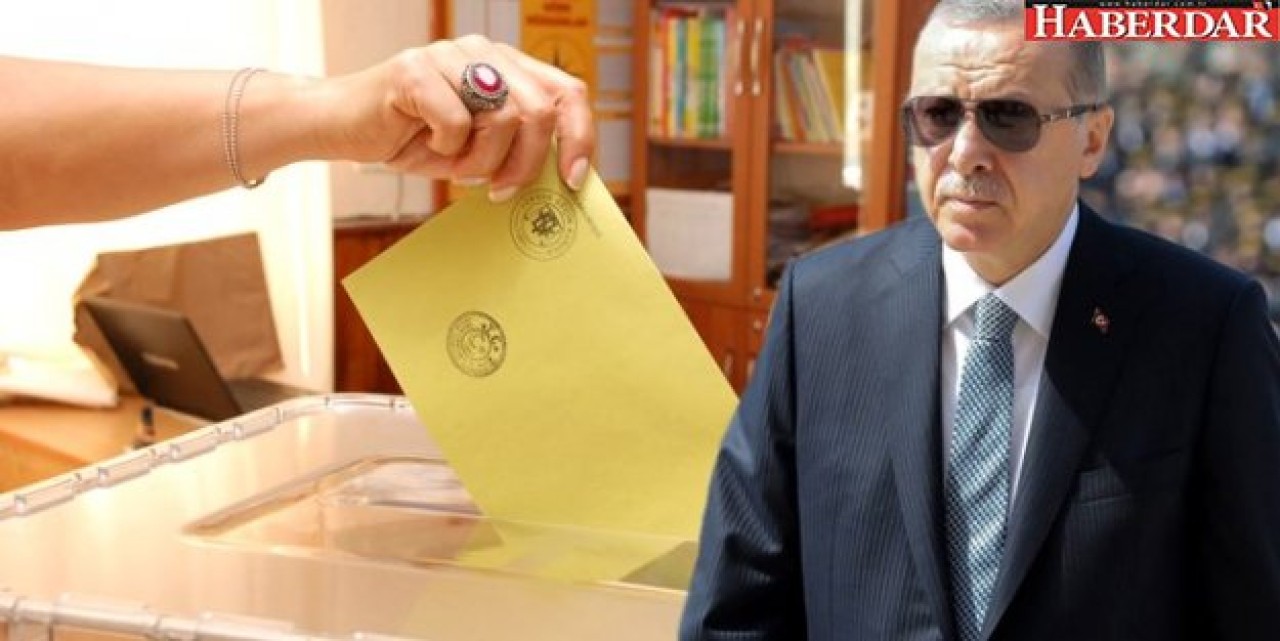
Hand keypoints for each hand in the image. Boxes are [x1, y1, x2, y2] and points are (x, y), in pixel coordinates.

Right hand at [319, 35, 594, 200]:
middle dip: (524, 164)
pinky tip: (424, 142)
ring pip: (504, 118)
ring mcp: (449, 54)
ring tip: (455, 164)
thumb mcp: (479, 149)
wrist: (343, 129)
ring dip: (481, 160)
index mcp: (508, 66)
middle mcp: (484, 52)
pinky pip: (456, 122)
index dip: (579, 137)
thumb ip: (520, 149)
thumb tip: (566, 178)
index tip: (573, 179)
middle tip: (499, 189)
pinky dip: (444, 149)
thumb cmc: (414, 140)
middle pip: (540, 111)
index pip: (568, 92)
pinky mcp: (415, 69)